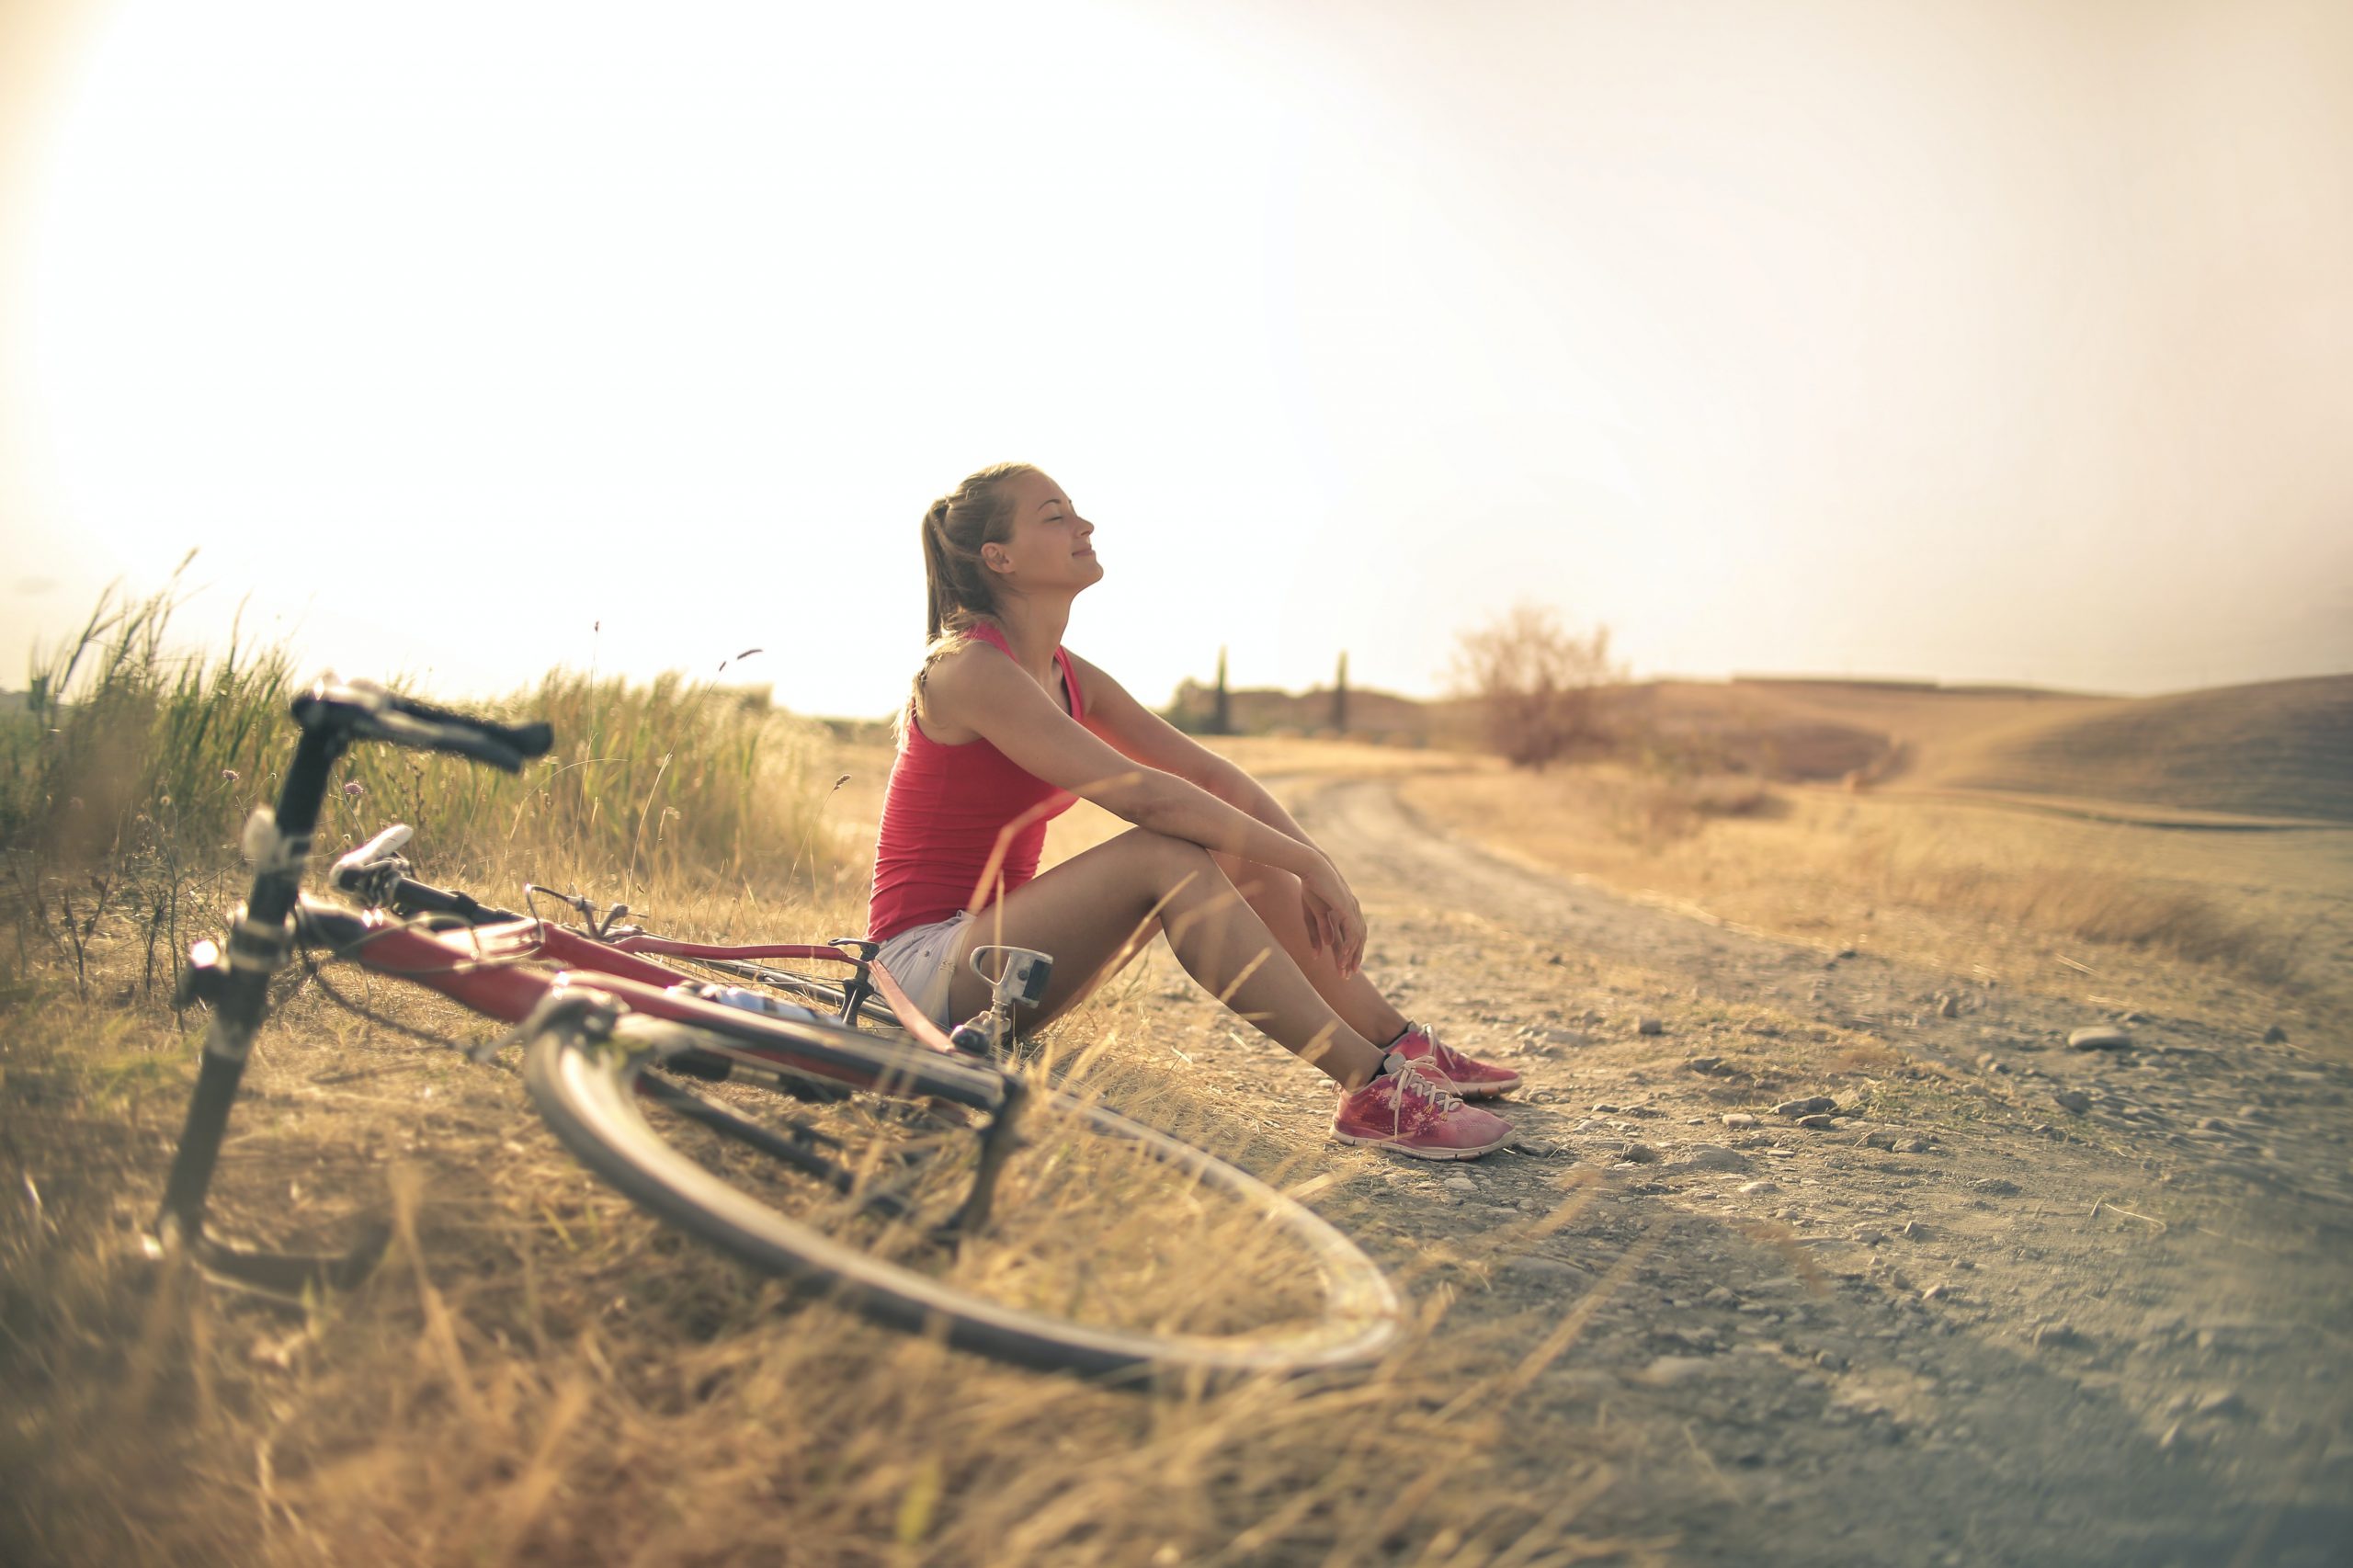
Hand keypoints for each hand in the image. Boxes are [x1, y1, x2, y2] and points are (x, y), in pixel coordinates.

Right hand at [1297, 854, 1366, 978]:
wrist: (1311, 866)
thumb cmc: (1311, 886)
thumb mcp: (1312, 914)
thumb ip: (1318, 933)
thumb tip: (1321, 953)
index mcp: (1346, 911)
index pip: (1352, 936)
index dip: (1349, 953)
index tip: (1344, 968)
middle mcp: (1353, 911)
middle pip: (1357, 940)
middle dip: (1353, 958)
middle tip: (1348, 976)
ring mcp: (1352, 909)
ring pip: (1356, 938)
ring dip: (1351, 956)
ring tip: (1344, 970)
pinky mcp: (1347, 907)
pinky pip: (1351, 931)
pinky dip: (1349, 945)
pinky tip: (1344, 956)